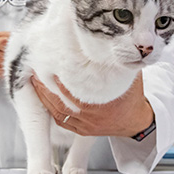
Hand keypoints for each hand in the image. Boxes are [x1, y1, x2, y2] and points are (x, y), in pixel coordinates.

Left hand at [31, 72, 153, 137]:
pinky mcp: (83, 130)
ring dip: (45, 97)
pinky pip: (62, 121)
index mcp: (102, 102)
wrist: (137, 121)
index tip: (51, 64)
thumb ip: (119, 63)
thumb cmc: (133, 98)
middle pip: (61, 99)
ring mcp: (86, 124)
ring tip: (36, 82)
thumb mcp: (129, 77)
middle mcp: (91, 115)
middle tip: (37, 70)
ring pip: (59, 111)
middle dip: (47, 85)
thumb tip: (111, 43)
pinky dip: (51, 110)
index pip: (75, 88)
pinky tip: (43, 100)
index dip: (60, 77)